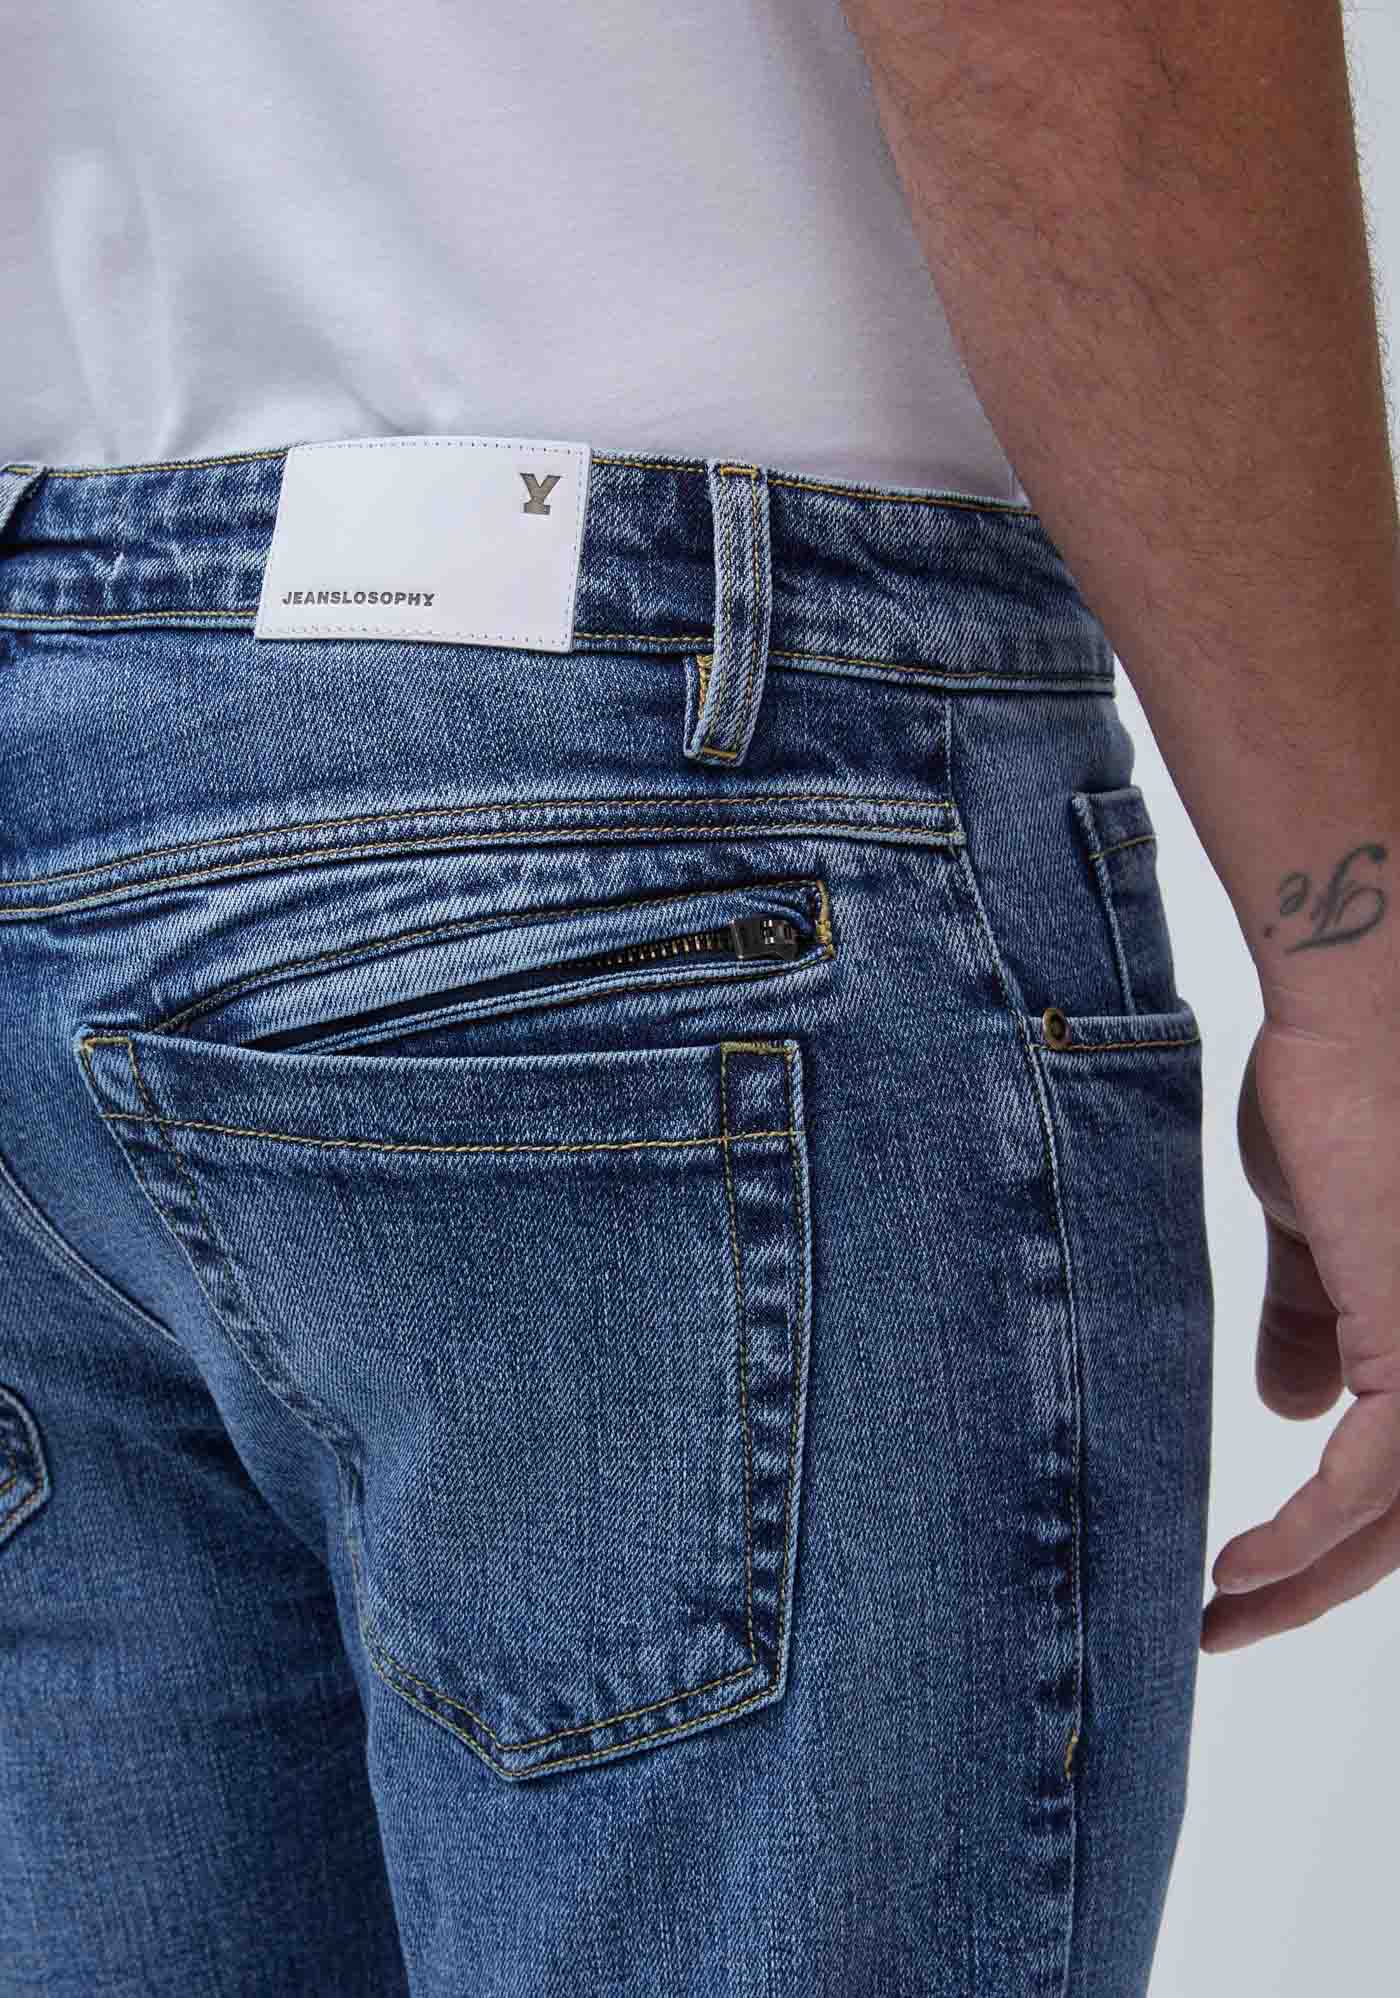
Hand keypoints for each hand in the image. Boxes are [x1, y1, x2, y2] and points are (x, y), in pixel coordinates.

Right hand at [1201, 1013, 1399, 1651]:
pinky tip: (1240, 1567)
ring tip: (1221, 1613)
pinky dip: (1304, 1536)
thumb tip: (1290, 1405)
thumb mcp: (1320, 1232)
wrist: (1362, 1002)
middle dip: (1320, 1584)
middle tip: (1230, 1625)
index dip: (1337, 1538)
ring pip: (1397, 1517)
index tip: (1252, 1571)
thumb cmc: (1344, 1088)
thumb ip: (1317, 1322)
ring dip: (1305, 1580)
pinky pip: (1369, 1481)